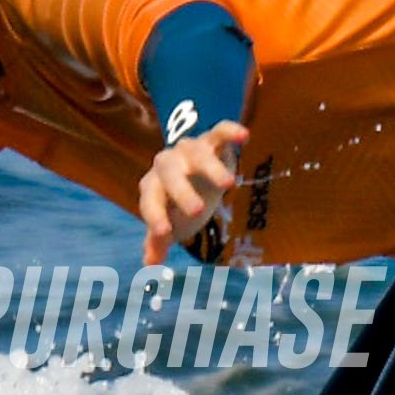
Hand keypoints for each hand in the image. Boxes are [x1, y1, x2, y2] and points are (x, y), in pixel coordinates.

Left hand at [135, 121, 248, 265]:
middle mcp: (168, 164)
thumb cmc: (178, 202)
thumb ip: (158, 240)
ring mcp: (190, 150)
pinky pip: (220, 131)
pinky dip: (230, 130)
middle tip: (197, 211)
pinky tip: (245, 136)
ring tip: (229, 184)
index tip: (165, 234)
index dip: (155, 216)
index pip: (150, 200)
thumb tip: (150, 264)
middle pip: (170, 173)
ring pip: (197, 153)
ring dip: (211, 168)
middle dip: (182, 191)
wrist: (193, 173)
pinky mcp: (212, 140)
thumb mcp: (171, 222)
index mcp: (153, 186)